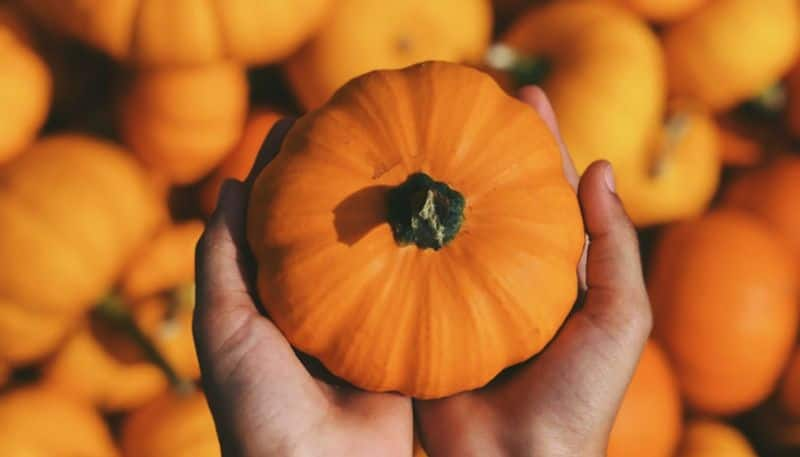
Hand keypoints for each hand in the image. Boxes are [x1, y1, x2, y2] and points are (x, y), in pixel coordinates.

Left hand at [194, 120, 411, 456]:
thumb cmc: (259, 407)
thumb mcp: (224, 328)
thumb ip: (221, 261)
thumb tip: (230, 187)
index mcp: (274, 299)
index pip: (278, 221)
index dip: (286, 172)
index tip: (303, 124)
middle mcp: (319, 304)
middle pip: (331, 229)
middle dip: (343, 180)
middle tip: (361, 129)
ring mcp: (363, 321)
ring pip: (376, 254)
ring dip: (387, 211)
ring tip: (404, 157)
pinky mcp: (403, 342)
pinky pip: (414, 291)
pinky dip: (423, 255)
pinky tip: (436, 216)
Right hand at [414, 88, 652, 456]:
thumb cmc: (578, 396)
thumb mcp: (619, 319)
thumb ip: (615, 247)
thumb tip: (599, 169)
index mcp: (553, 270)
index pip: (548, 191)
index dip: (540, 142)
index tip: (523, 96)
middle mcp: (505, 273)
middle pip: (493, 196)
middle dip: (483, 146)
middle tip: (465, 98)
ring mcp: (461, 291)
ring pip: (448, 224)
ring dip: (437, 180)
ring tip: (420, 130)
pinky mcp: (424, 315)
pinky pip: (411, 265)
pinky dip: (401, 230)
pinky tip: (387, 192)